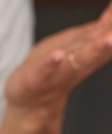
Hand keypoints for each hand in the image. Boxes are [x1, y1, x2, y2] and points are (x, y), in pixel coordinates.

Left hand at [5, 0, 111, 118]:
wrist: (30, 104)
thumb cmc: (54, 70)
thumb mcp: (76, 45)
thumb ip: (97, 30)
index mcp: (87, 54)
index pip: (105, 37)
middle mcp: (75, 64)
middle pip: (96, 49)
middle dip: (110, 40)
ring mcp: (56, 73)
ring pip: (77, 60)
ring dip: (93, 50)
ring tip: (109, 38)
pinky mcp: (34, 79)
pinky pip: (44, 70)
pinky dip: (50, 62)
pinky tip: (58, 54)